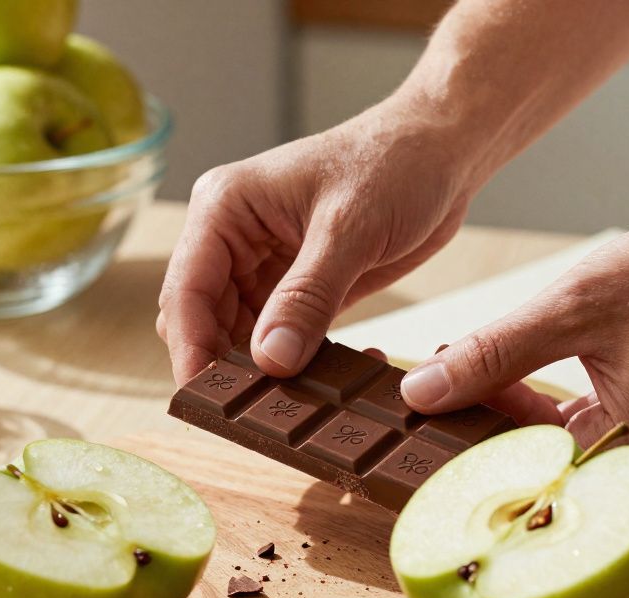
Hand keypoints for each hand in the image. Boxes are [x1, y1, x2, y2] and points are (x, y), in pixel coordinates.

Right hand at [157, 100, 481, 385]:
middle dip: (222, 366)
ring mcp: (261, 266)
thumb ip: (307, 296)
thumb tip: (270, 360)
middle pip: (201, 320)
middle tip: (254, 414)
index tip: (207, 399)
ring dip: (258, 372)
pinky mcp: (294, 289)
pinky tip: (320, 386)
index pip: (185, 289)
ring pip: (236, 337)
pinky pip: (276, 339)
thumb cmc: (394, 164)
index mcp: (224, 208)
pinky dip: (291, 366)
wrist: (442, 152)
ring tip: (292, 407)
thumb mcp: (350, 230)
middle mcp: (232, 238)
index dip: (191, 348)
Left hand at [400, 213, 628, 463]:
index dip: (452, 454)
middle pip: (522, 468)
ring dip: (492, 409)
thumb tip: (422, 391)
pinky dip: (524, 399)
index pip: (515, 480)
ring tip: (444, 374)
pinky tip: (489, 370)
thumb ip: (493, 354)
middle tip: (414, 392)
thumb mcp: (574, 309)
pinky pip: (560, 427)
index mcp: (626, 458)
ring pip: (536, 446)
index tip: (402, 428)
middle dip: (466, 428)